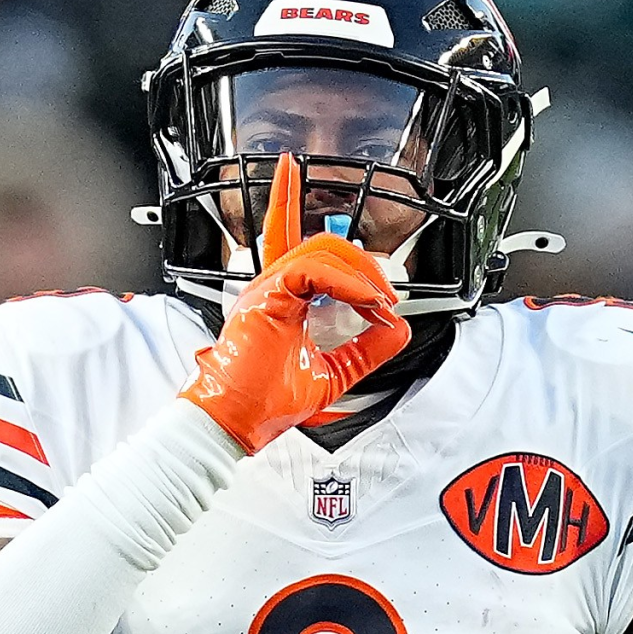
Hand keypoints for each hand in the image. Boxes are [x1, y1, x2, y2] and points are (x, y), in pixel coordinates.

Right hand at [180, 153, 411, 451]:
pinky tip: (365, 303)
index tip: (363, 266)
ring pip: (319, 249)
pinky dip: (347, 285)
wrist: (236, 422)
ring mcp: (266, 289)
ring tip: (380, 302)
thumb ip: (366, 349)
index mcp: (279, 298)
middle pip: (314, 239)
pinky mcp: (266, 298)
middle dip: (360, 257)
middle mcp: (270, 287)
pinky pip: (313, 271)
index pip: (294, 243)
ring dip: (360, 273)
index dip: (299, 210)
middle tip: (387, 292)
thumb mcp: (335, 373)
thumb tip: (397, 328)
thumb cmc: (264, 403)